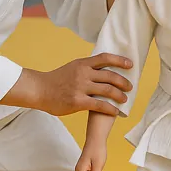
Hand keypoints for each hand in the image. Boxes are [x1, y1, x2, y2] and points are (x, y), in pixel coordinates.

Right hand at [3, 54, 133, 115]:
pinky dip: (110, 108)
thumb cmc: (57, 80)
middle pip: (110, 75)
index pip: (105, 58)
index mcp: (82, 64)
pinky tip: (115, 111)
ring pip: (107, 90)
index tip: (130, 64)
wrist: (39, 90)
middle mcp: (83, 74)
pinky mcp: (78, 102)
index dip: (120, 60)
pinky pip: (100, 105)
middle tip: (130, 86)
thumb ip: (87, 67)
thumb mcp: (72, 67)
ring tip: (124, 99)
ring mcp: (80, 87)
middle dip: (123, 81)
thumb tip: (104, 67)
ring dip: (120, 95)